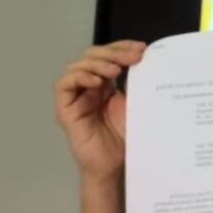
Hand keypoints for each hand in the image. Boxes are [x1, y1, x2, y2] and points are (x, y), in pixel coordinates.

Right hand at [54, 40, 145, 181]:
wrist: (117, 164)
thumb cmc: (126, 136)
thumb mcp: (136, 102)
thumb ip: (136, 81)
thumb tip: (148, 57)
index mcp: (106, 83)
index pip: (108, 55)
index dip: (122, 47)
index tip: (142, 48)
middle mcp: (89, 87)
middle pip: (92, 56)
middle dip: (113, 52)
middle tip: (134, 56)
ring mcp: (76, 97)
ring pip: (77, 66)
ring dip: (97, 63)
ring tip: (116, 70)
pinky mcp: (65, 110)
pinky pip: (64, 85)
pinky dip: (79, 77)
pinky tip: (97, 81)